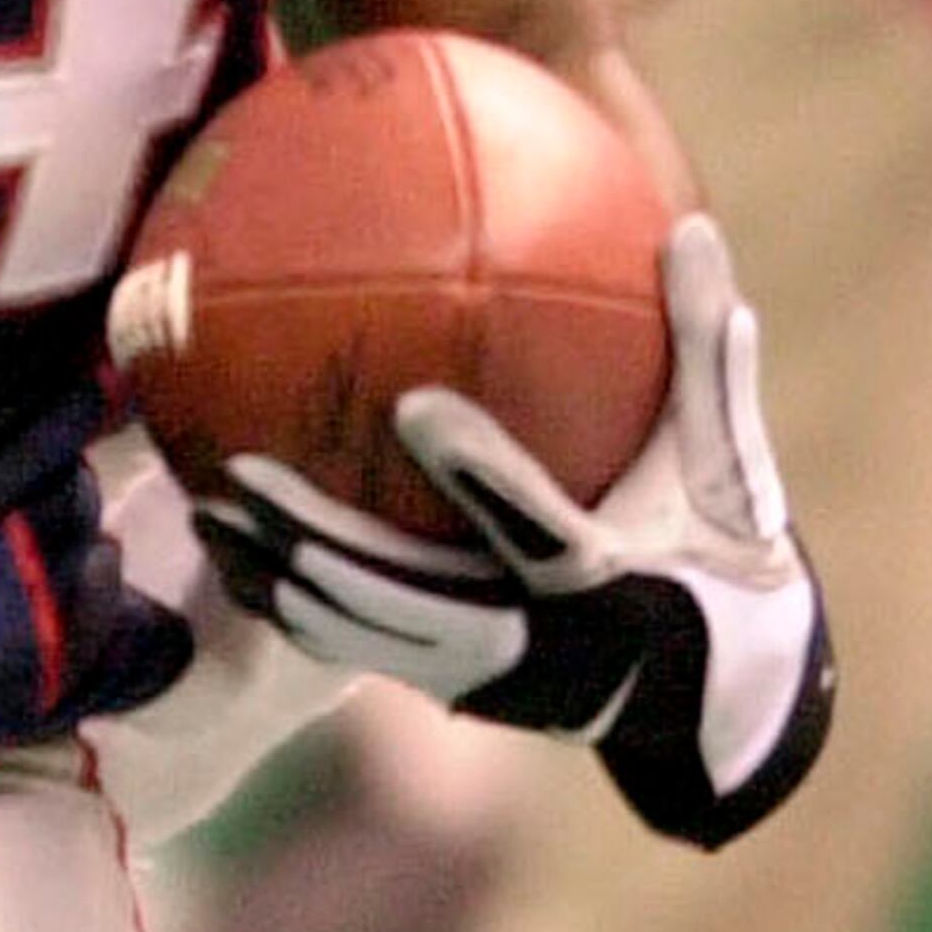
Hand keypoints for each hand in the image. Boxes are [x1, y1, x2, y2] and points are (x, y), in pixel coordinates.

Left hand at [192, 215, 832, 847]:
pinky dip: (287, 598)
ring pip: (357, 629)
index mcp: (612, 587)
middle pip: (402, 596)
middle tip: (238, 467)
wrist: (725, 705)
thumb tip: (689, 225)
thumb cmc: (724, 559)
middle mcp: (536, 645)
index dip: (478, 472)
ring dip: (275, 574)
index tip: (413, 404)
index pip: (535, 525)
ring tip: (200, 508)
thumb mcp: (731, 466)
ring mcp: (484, 678)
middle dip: (317, 538)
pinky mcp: (452, 691)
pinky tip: (227, 546)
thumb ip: (705, 354)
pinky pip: (352, 643)